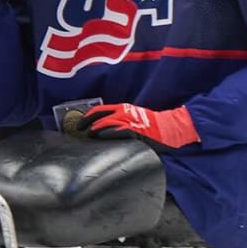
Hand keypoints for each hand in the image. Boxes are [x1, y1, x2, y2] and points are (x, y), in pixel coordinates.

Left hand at [76, 103, 198, 152]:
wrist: (168, 127)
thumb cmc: (150, 124)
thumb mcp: (132, 116)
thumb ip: (118, 120)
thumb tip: (102, 128)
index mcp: (121, 108)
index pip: (98, 110)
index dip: (86, 117)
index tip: (78, 125)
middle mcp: (123, 112)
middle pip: (98, 117)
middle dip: (86, 125)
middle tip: (80, 133)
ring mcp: (128, 121)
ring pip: (105, 124)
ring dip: (94, 131)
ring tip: (89, 138)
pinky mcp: (134, 131)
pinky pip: (116, 131)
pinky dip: (106, 134)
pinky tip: (101, 139)